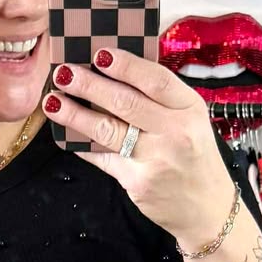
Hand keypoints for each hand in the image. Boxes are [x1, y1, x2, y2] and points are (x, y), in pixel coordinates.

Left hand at [42, 45, 234, 245]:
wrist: (207, 209)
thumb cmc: (194, 158)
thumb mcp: (189, 121)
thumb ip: (158, 101)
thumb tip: (111, 75)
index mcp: (190, 108)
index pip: (155, 79)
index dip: (125, 64)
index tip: (99, 53)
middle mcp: (176, 131)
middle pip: (126, 102)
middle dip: (90, 85)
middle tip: (64, 73)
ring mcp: (157, 159)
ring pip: (108, 130)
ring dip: (75, 114)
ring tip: (54, 101)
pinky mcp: (139, 182)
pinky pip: (103, 157)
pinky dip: (82, 144)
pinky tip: (65, 134)